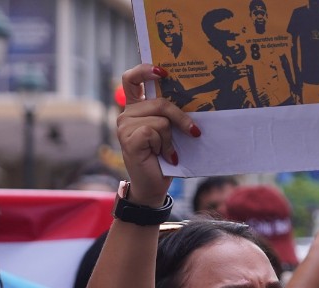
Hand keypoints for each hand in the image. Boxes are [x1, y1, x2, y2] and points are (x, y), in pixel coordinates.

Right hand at [116, 64, 198, 205]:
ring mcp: (124, 127)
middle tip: (194, 132)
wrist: (153, 187)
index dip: (145, 70)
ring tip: (168, 152)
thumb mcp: (169, 130)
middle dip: (180, 117)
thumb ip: (169, 113)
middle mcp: (126, 115)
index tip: (164, 72)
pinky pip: (154, 131)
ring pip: (160, 119)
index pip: (131, 79)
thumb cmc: (164, 158)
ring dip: (170, 138)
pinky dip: (165, 146)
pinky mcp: (128, 139)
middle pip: (158, 101)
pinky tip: (164, 156)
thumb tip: (192, 96)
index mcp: (135, 108)